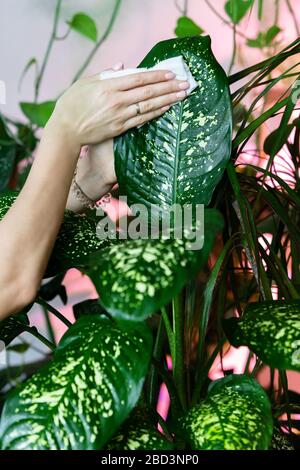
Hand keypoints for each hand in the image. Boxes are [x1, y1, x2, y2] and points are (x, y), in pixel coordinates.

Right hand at [48, 64, 189, 148]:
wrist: (66, 130)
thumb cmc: (72, 104)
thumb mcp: (85, 83)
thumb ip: (105, 74)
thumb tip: (121, 66)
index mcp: (108, 86)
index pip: (138, 78)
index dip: (157, 75)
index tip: (171, 73)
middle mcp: (116, 100)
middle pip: (148, 92)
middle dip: (168, 87)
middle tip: (185, 84)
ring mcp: (119, 115)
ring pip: (148, 106)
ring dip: (167, 100)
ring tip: (182, 95)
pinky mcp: (119, 128)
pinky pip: (142, 119)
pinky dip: (155, 113)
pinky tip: (167, 108)